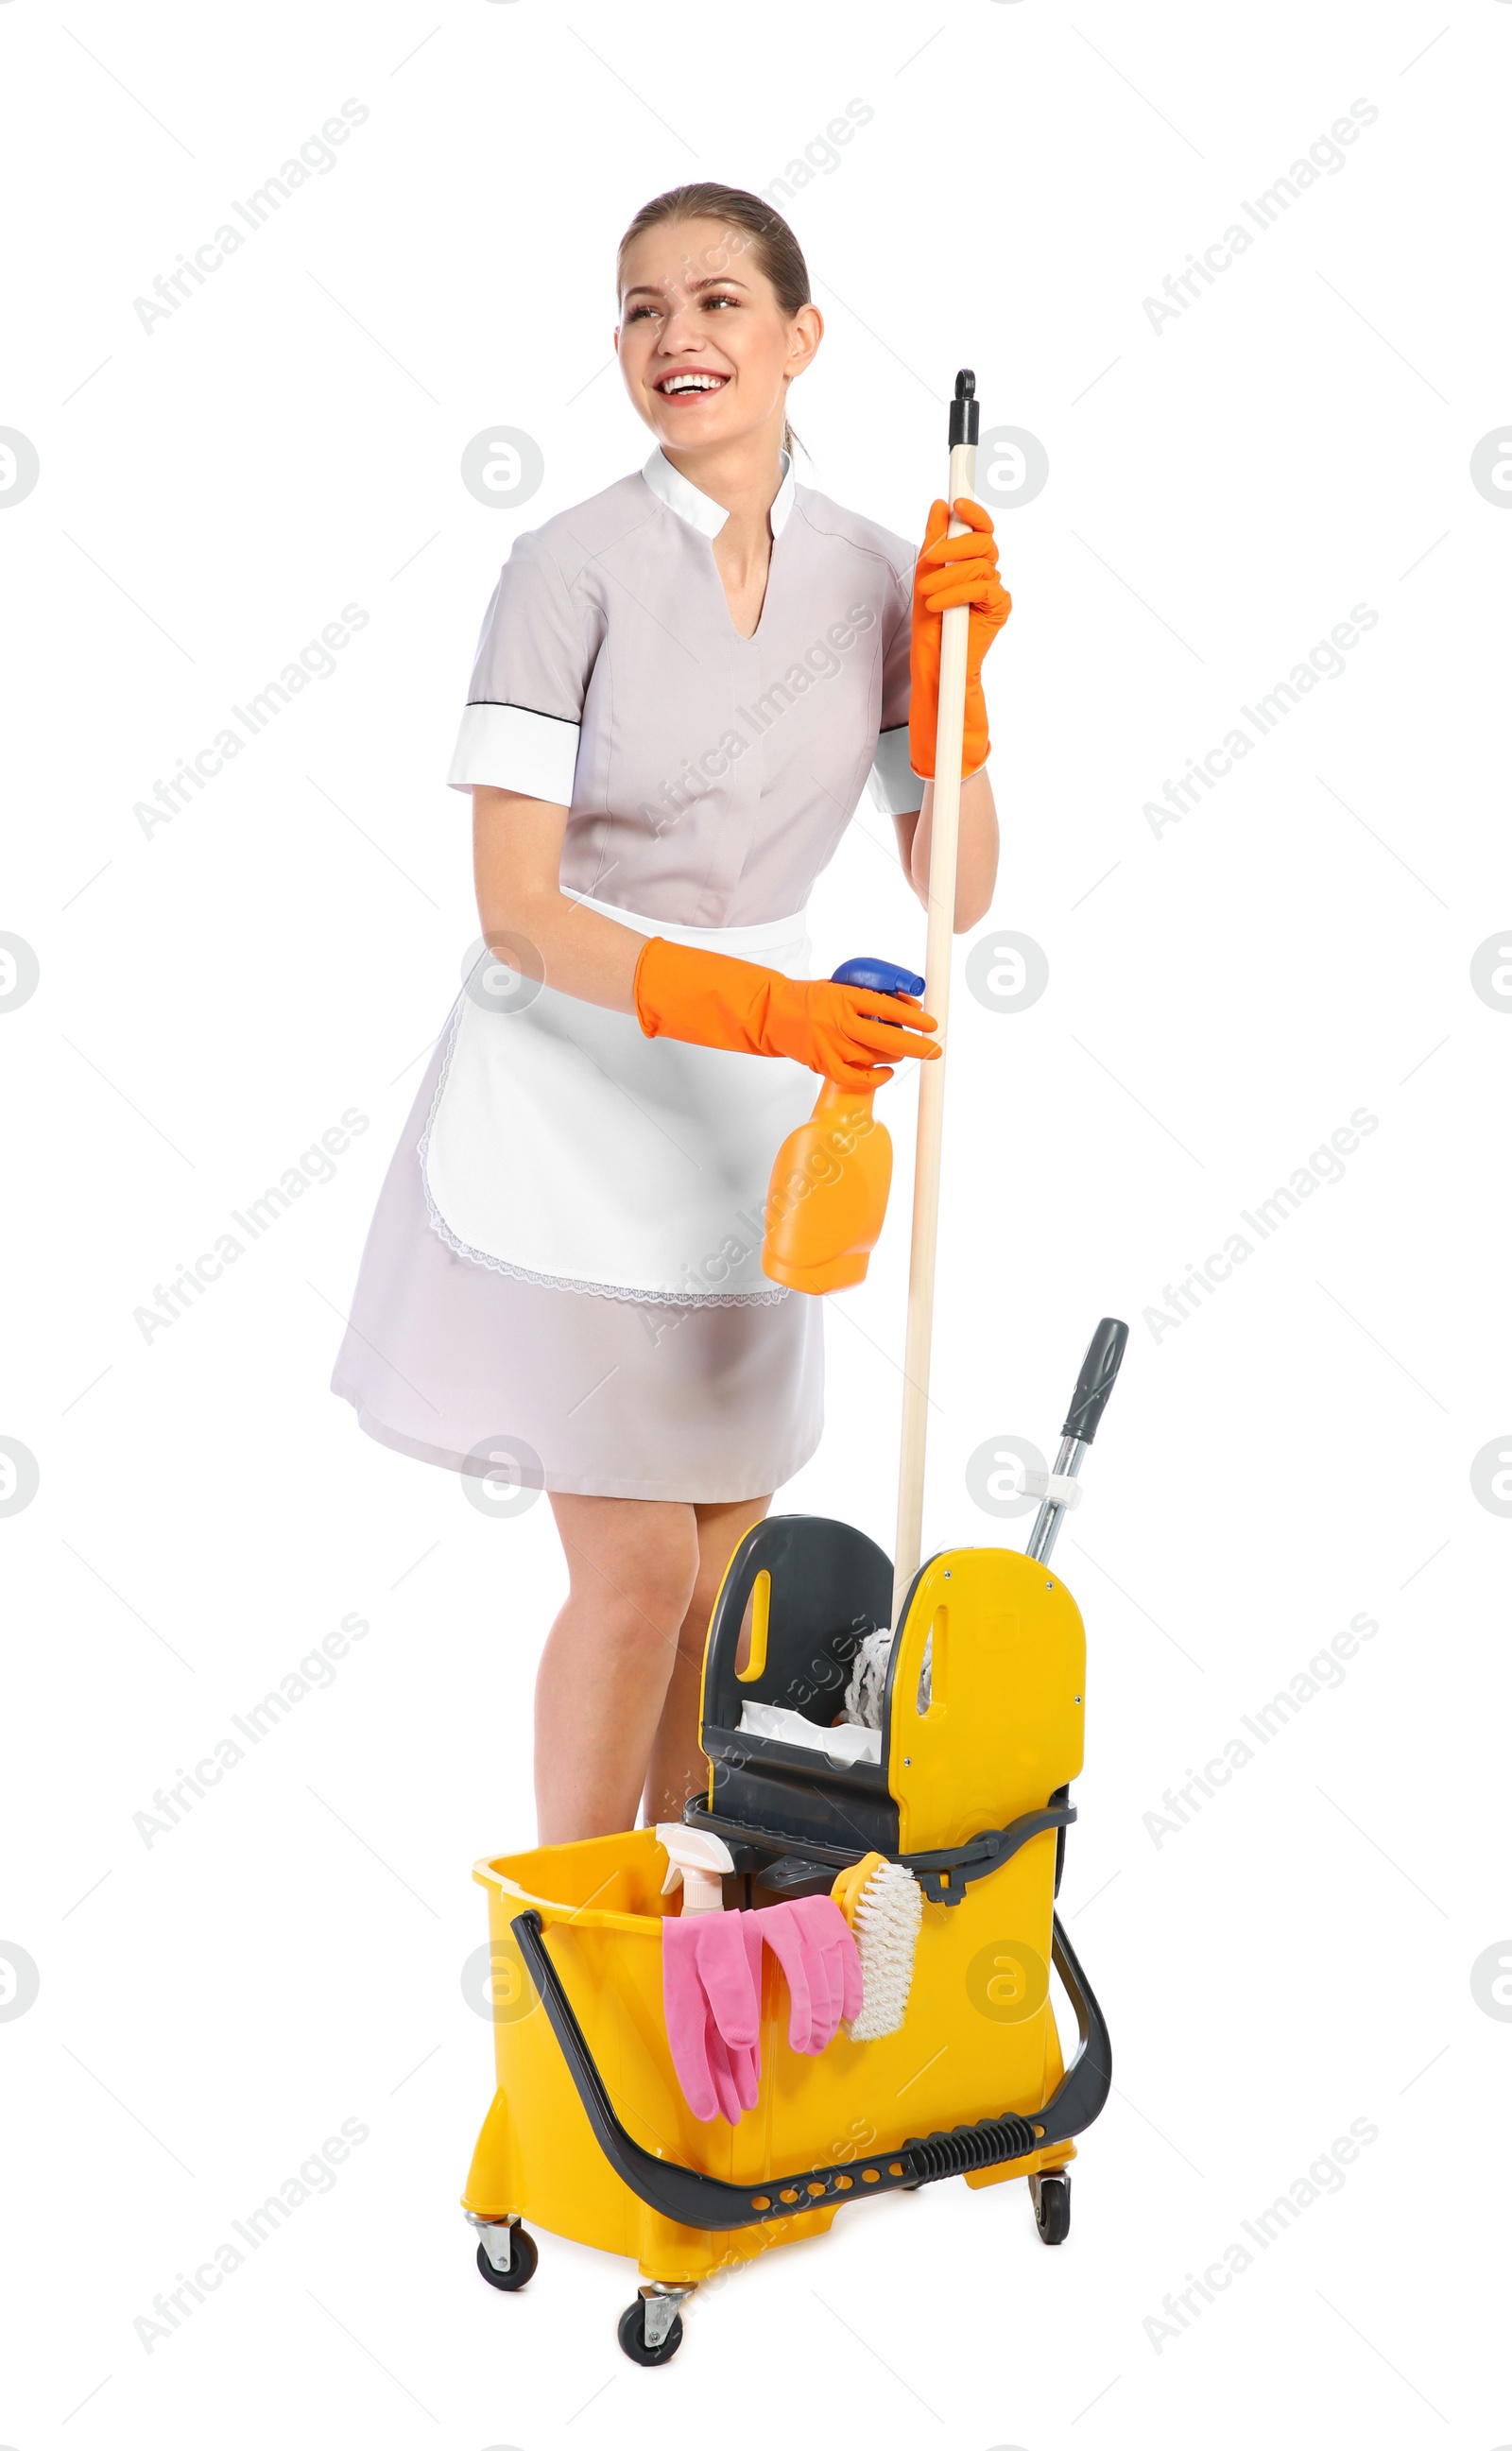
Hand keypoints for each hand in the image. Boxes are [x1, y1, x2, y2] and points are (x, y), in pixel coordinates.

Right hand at [634, 940, 940, 1092]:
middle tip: (934, 1049)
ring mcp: (830, 1045)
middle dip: (917, 1046)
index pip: (887, 1008)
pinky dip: (875, 1078)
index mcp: (844, 996)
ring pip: (874, 1058)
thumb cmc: (810, 998)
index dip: (914, 1018)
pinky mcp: (823, 1063)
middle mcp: (838, 1021)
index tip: (932, 1024)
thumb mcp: (841, 986)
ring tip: (898, 1051)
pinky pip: (856, 1078)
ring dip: (894, 1057)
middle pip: (887, 1039)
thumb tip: (909, 1005)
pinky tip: (885, 1073)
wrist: (772, 1013)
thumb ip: (871, 997)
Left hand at [908, 496, 1011, 780]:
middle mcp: (987, 572)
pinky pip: (984, 589)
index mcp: (970, 561)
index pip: (979, 528)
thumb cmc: (929, 626)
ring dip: (948, 578)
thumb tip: (940, 506)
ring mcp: (995, 591)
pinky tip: (940, 607)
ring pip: (981, 565)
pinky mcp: (999, 609)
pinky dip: (958, 594)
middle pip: (983, 542)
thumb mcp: (924, 577)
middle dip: (955, 546)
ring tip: (929, 596)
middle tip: (931, 559)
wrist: (934, 666)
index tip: (959, 499)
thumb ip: (933, 542)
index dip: (973, 512)